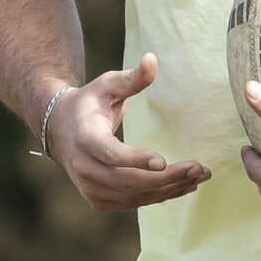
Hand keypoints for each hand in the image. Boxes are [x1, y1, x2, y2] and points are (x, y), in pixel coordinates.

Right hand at [49, 55, 209, 210]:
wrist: (61, 129)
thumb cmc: (90, 102)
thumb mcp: (108, 84)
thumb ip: (132, 77)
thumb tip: (153, 59)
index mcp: (84, 138)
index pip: (111, 154)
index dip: (136, 159)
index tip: (164, 161)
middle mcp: (84, 168)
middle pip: (128, 181)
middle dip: (167, 178)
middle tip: (199, 169)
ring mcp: (90, 188)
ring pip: (134, 195)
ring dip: (170, 189)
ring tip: (200, 176)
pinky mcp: (98, 200)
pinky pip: (133, 201)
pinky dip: (160, 196)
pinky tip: (184, 186)